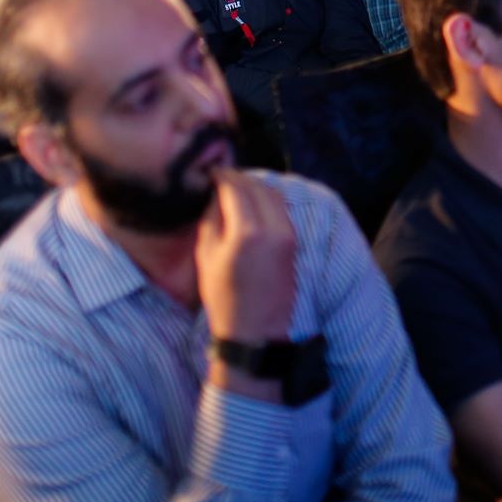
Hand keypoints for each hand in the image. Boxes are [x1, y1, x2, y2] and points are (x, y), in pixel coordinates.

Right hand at [196, 170, 296, 345]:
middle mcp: (273, 227)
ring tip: (236, 189)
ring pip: (274, 194)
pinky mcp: (295, 240)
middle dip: (240, 178)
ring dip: (255, 186)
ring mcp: (289, 233)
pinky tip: (252, 203)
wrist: (255, 329)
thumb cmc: (223, 296)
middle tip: (222, 177)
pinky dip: (267, 199)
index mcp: (247, 231)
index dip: (223, 176)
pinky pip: (282, 208)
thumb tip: (217, 192)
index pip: (236, 187)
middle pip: (258, 186)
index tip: (211, 172)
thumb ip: (212, 218)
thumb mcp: (206, 255)